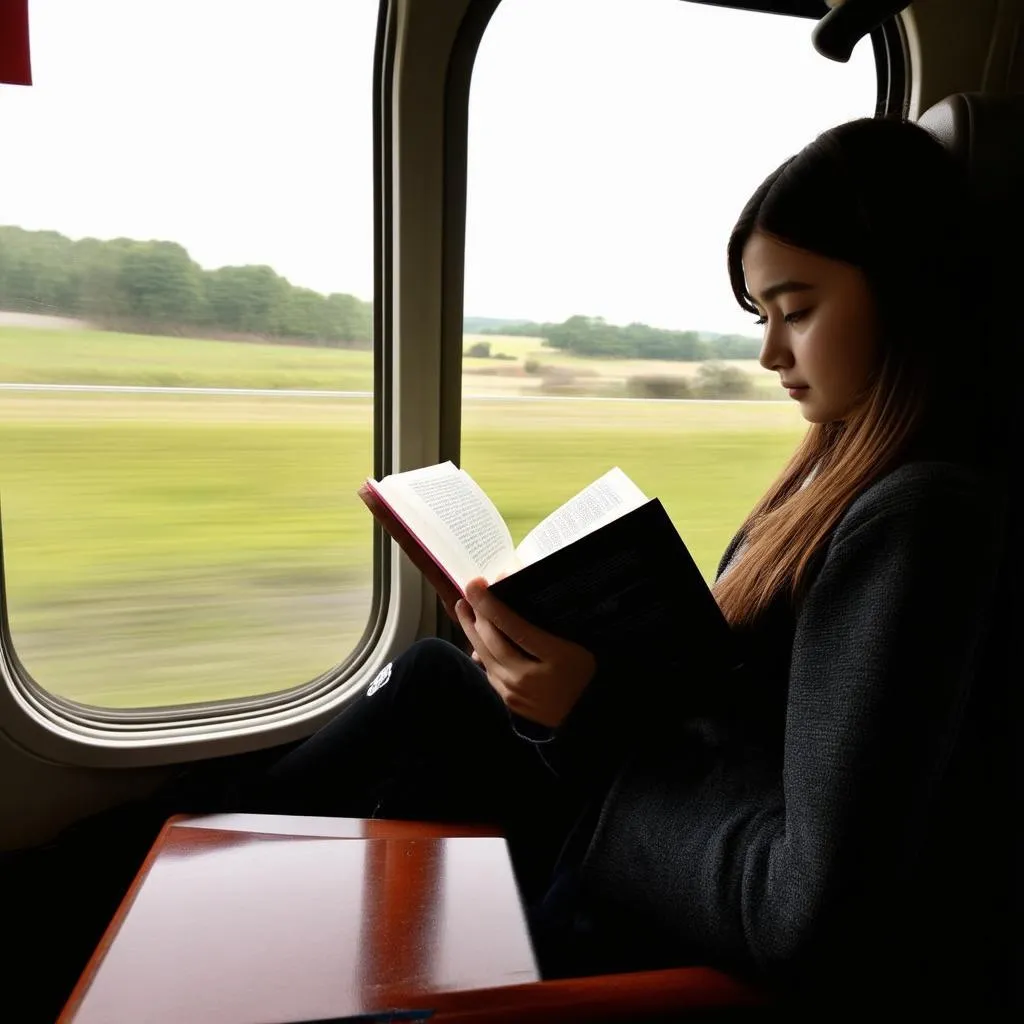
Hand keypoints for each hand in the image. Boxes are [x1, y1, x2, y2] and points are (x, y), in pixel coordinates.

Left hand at [455, 577, 595, 727]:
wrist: (585, 716)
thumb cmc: (584, 674)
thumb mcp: (577, 645)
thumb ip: (550, 625)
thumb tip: (520, 599)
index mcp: (553, 657)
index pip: (514, 627)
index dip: (492, 605)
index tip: (476, 585)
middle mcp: (528, 676)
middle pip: (493, 641)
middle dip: (477, 613)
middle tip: (469, 591)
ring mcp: (515, 691)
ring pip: (485, 656)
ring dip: (471, 630)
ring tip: (463, 609)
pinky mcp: (508, 700)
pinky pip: (489, 671)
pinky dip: (480, 651)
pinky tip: (476, 638)